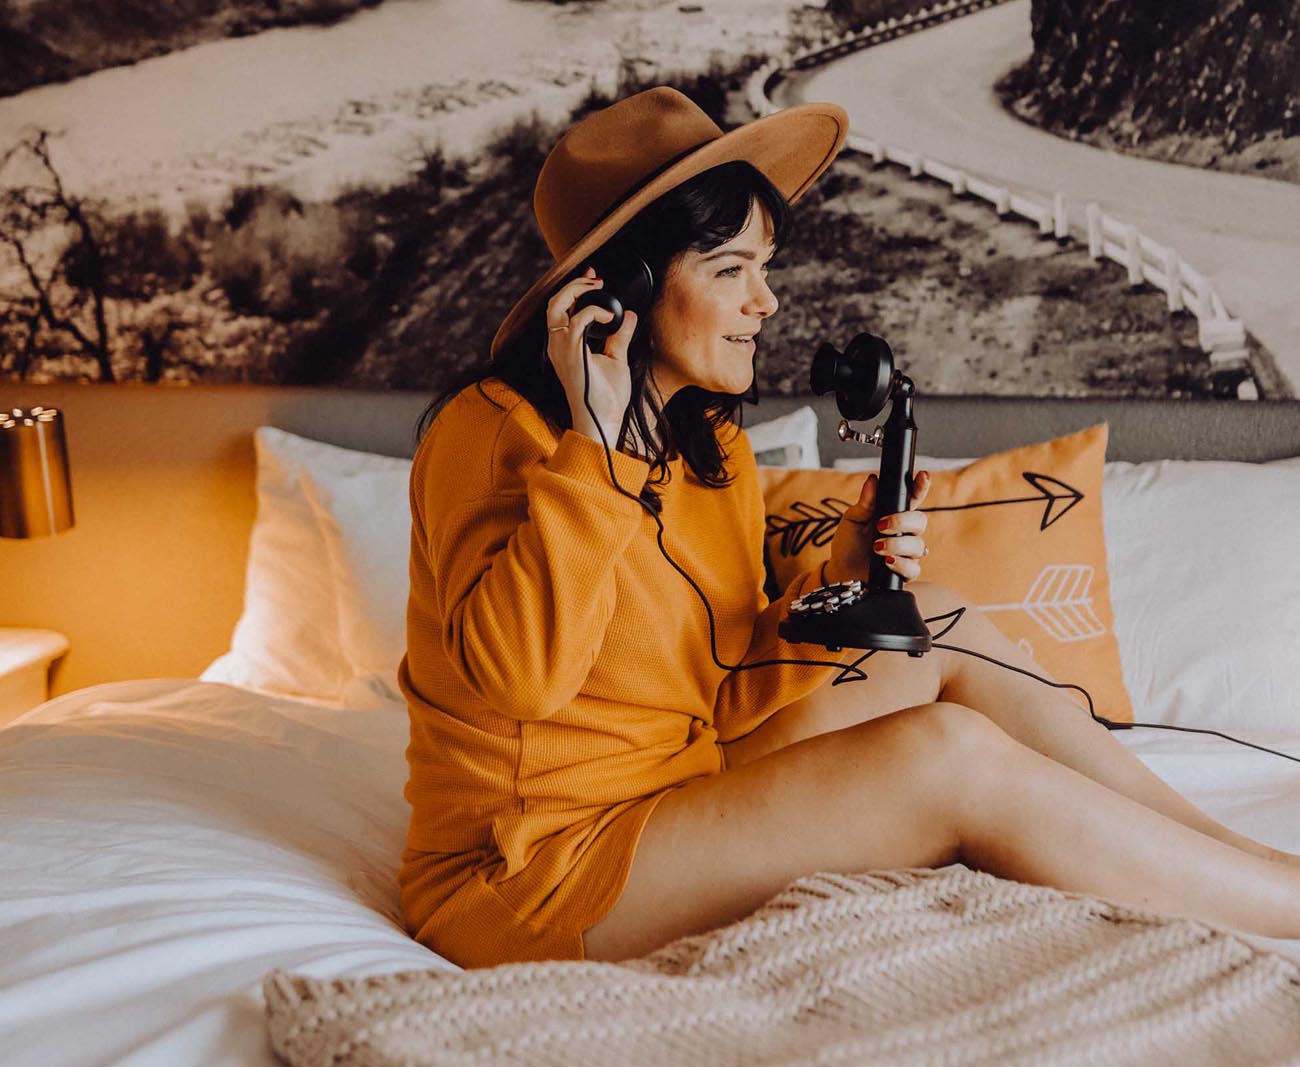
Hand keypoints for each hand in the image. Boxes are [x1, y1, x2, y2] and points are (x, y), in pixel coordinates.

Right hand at [545, 266, 637, 443]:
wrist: (602, 421)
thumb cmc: (606, 399)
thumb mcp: (616, 359)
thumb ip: (620, 336)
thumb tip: (629, 316)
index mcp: (565, 346)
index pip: (562, 309)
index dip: (574, 289)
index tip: (593, 279)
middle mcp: (557, 345)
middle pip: (554, 302)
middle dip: (575, 284)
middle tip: (595, 279)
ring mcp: (561, 349)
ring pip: (557, 305)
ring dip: (578, 291)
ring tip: (598, 288)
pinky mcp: (571, 354)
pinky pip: (578, 321)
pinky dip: (594, 312)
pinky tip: (609, 317)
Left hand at [825, 469, 931, 584]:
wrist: (842, 573)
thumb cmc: (849, 544)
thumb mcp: (852, 520)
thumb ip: (865, 502)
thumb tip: (873, 480)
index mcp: (894, 514)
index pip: (913, 498)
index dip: (921, 486)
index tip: (923, 476)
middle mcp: (905, 532)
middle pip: (920, 521)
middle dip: (902, 521)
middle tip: (880, 525)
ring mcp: (907, 552)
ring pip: (918, 545)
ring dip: (896, 545)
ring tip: (876, 547)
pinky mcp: (906, 572)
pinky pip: (913, 568)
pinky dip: (899, 564)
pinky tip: (886, 561)